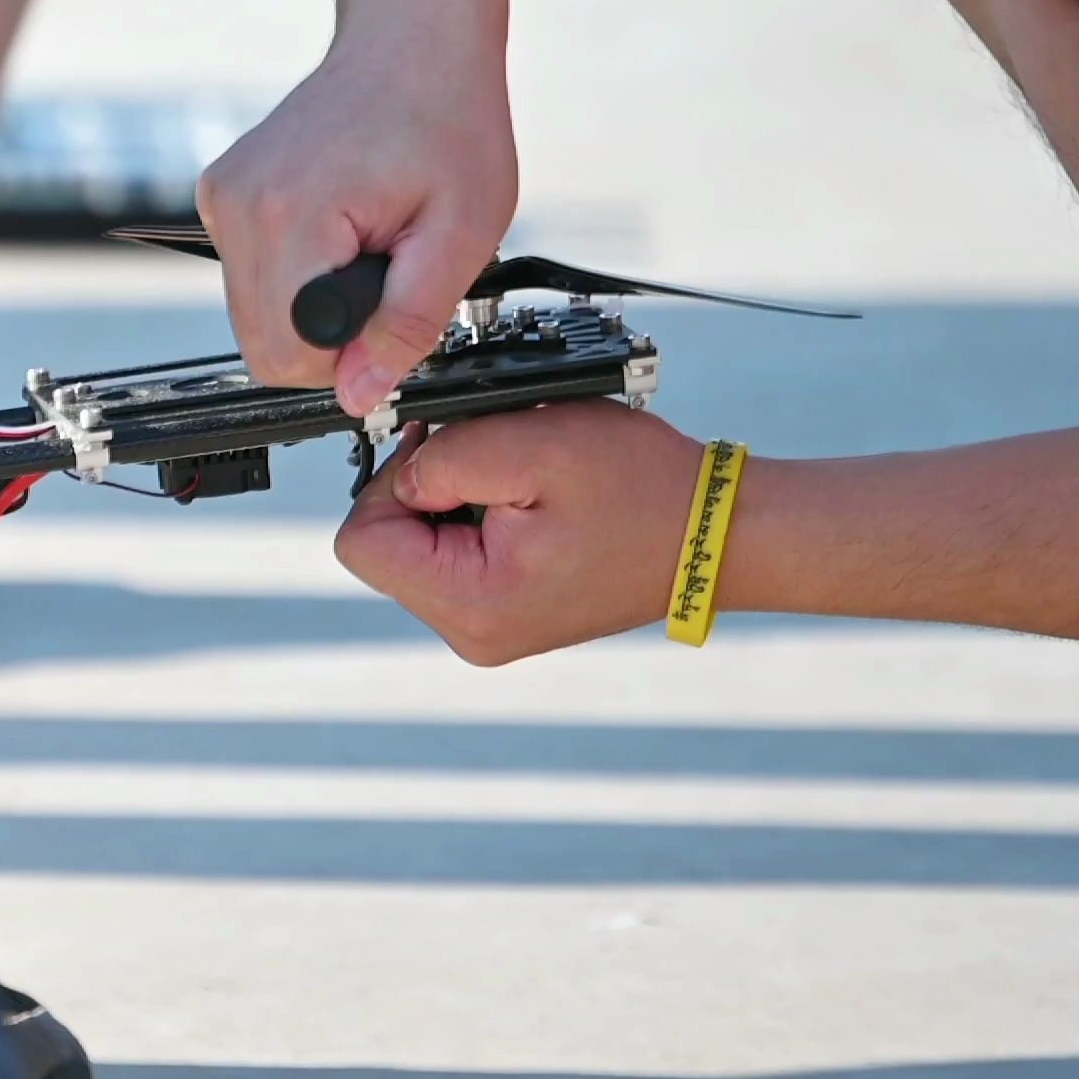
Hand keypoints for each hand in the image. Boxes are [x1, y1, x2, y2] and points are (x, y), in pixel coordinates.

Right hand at [195, 39, 516, 416]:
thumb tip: (359, 392)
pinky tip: (340, 226)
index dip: (349, 356)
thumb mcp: (461, 233)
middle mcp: (237, 206)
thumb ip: (407, 322)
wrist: (411, 40)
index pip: (287, 355)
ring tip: (367, 240)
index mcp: (291, 215)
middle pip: (262, 344)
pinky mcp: (222, 194)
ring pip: (254, 316)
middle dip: (332, 333)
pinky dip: (298, 273)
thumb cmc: (447, 117)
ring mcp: (222, 197)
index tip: (391, 307)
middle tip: (386, 270)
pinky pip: (252, 278)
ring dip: (314, 302)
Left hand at [336, 404, 703, 665]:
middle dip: (427, 490)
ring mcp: (487, 628)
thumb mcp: (533, 445)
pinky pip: (453, 555)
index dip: (391, 481)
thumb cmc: (645, 491)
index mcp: (470, 604)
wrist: (718, 533)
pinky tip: (530, 505)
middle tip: (495, 462)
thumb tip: (398, 472)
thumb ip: (442, 458)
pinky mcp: (504, 612)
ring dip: (456, 500)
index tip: (446, 453)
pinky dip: (479, 517)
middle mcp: (471, 633)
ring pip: (418, 546)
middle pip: (385, 545)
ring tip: (524, 485)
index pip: (360, 541)